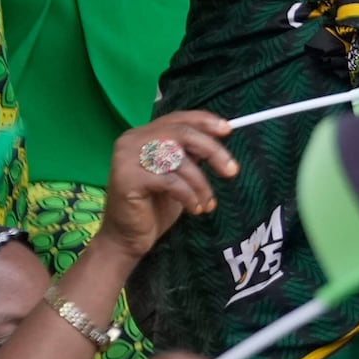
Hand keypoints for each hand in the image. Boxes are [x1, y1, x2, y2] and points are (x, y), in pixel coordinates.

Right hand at [95, 111, 236, 261]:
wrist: (127, 239)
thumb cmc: (154, 207)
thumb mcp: (178, 175)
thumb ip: (190, 155)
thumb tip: (218, 138)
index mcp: (142, 134)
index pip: (177, 118)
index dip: (204, 121)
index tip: (228, 130)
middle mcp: (132, 140)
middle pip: (182, 134)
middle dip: (212, 151)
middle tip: (232, 170)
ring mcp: (127, 158)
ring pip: (178, 160)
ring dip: (201, 183)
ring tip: (208, 203)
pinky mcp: (128, 178)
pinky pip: (171, 181)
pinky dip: (189, 196)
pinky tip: (195, 209)